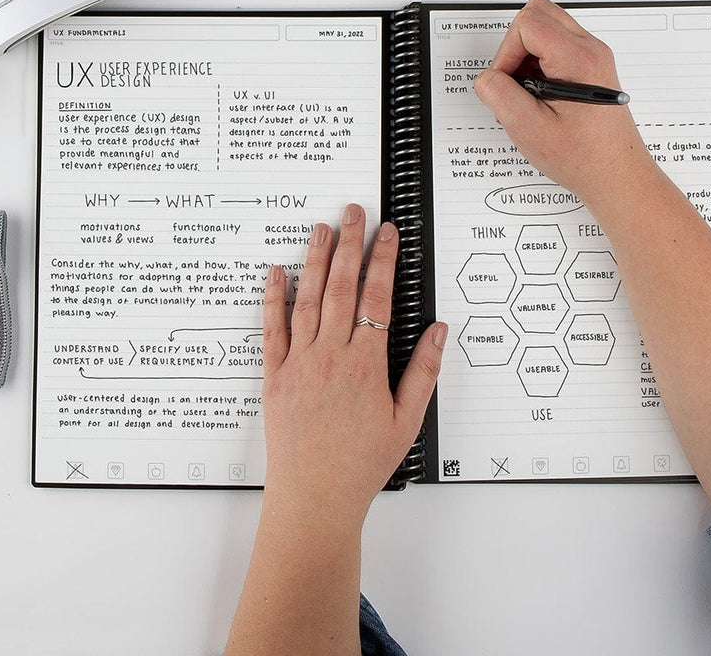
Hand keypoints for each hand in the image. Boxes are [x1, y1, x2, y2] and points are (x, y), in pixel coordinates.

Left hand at [260, 204, 445, 531]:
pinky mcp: (274, 378)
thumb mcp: (406, 421)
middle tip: (352, 211)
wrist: (315, 499)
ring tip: (319, 228)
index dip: (383, 260)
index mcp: (366, 365)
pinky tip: (275, 273)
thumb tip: (438, 331)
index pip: (377, 297)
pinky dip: (273, 299)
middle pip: (341, 287)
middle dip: (349, 245)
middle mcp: (331, 357)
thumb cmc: (361, 465)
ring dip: (314, 260)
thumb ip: (423, 372)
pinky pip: (272, 330)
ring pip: (308, 300)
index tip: (387, 232)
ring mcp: (299, 364)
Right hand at [473, 0, 655, 205]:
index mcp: (578, 60)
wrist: (616, 175)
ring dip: (527, 54)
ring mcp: (594, 56)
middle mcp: (591, 50)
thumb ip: (499, 95)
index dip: (506, 51)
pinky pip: (557, 45)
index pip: (528, 23)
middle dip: (516, 44)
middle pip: (539, 12)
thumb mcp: (529, 129)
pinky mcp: (591, 66)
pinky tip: (540, 96)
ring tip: (528, 92)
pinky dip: (540, 62)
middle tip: (515, 81)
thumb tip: (488, 77)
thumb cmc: (584, 157)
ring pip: (548, 26)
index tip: (507, 82)